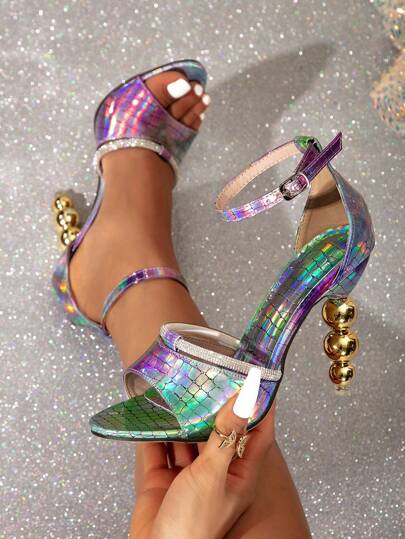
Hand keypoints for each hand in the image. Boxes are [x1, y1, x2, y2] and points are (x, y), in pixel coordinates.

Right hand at [130, 368, 275, 538]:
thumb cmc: (194, 524)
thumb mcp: (212, 475)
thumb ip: (225, 436)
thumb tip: (244, 399)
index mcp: (239, 474)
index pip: (257, 433)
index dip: (259, 407)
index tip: (257, 379)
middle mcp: (215, 471)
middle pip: (220, 432)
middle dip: (215, 407)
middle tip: (211, 375)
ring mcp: (188, 475)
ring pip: (188, 437)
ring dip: (184, 417)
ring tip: (180, 387)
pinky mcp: (162, 479)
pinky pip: (159, 448)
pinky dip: (155, 431)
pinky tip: (152, 411)